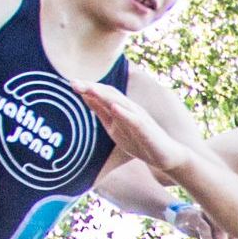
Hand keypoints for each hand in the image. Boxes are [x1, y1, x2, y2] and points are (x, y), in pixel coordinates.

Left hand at [75, 82, 189, 172]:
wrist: (166, 156)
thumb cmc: (140, 142)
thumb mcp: (115, 128)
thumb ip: (102, 113)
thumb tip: (86, 98)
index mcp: (121, 109)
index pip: (103, 94)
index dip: (87, 88)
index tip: (71, 83)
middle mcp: (130, 109)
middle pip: (109, 94)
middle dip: (91, 88)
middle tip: (73, 82)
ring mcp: (139, 118)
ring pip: (120, 103)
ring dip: (104, 95)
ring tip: (90, 89)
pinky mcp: (147, 130)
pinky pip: (135, 120)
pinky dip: (124, 113)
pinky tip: (114, 108)